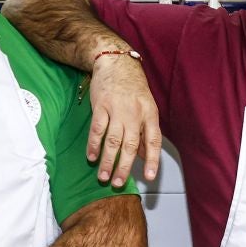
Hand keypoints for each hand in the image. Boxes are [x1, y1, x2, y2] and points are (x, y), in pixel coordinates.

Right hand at [87, 52, 160, 187]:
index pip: (153, 141)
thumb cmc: (133, 88)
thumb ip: (145, 132)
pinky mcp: (101, 105)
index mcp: (150, 114)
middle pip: (130, 145)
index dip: (152, 160)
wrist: (116, 63)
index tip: (150, 177)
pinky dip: (93, 145)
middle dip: (124, 166)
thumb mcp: (147, 107)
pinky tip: (91, 157)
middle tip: (117, 183)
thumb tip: (145, 157)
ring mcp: (117, 109)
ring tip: (103, 176)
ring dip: (107, 160)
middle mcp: (135, 113)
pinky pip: (97, 129)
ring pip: (112, 140)